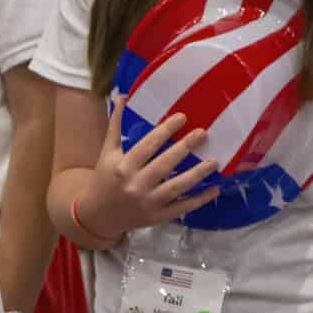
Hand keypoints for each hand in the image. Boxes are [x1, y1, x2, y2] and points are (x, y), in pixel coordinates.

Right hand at [82, 109, 223, 234]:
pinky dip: (199, 200)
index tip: (182, 117)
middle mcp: (135, 185)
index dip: (165, 131)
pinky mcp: (157, 217)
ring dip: (197, 175)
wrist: (97, 215)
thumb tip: (123, 95)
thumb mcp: (107, 151)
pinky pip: (181, 208)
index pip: (147, 146)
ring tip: (214, 161)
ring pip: (176, 187)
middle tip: (203, 133)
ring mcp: (148, 203)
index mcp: (123, 166)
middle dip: (185, 148)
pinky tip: (214, 189)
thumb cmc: (104, 178)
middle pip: (164, 165)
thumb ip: (116, 124)